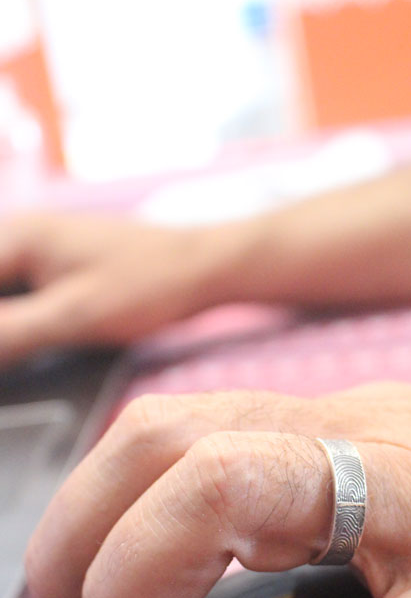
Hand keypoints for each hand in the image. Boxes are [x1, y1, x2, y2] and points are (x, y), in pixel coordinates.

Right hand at [0, 212, 230, 363]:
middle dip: (4, 333)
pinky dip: (15, 324)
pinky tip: (22, 352)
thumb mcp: (72, 317)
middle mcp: (17, 236)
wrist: (203, 267)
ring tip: (20, 361)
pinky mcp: (54, 269)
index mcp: (12, 237)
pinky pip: (16, 296)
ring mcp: (35, 251)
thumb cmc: (147, 284)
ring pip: (3, 296)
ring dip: (9, 331)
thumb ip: (8, 334)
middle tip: (15, 361)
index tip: (8, 357)